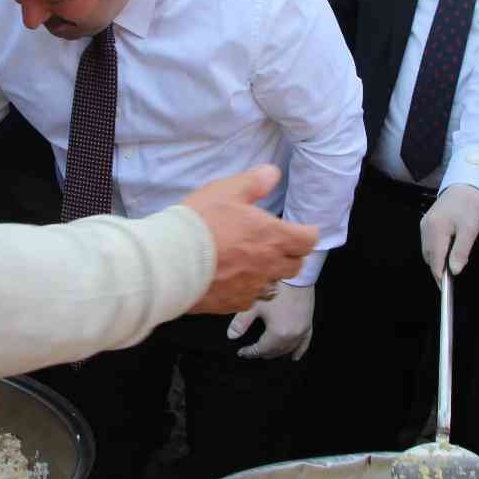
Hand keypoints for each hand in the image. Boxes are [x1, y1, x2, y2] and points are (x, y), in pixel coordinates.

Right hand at [182, 165, 317, 314]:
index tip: (299, 230)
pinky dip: (246, 289)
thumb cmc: (201, 222)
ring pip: (273, 284)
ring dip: (269, 274)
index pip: (308, 240)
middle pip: (295, 265)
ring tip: (252, 263)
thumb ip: (254, 182)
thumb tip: (273, 173)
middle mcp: (268, 266)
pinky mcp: (233, 304)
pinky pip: (249, 298)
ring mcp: (251, 288)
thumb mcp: (227, 190)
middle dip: (290, 254)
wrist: (170, 261)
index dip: (306, 233)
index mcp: (273, 237)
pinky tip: (231, 279)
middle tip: (274, 244)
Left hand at [227, 283, 314, 359]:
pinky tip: (294, 357)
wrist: (297, 275)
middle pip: (275, 351)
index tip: (241, 352)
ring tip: (267, 353)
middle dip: (263, 352)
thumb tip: (231, 336)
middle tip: (252, 351)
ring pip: (288, 349)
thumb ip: (241, 322)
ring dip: (277, 352)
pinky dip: (299, 351)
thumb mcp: (255, 304)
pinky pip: (304, 343)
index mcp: (277, 333)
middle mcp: (292, 336)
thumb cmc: (276, 287)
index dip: (250, 352)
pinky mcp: (308, 324)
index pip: (261, 349)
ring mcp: (301, 331)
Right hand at [421, 184, 478, 283]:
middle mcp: (426, 228)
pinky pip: (429, 243)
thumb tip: (454, 270)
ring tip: (450, 266)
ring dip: (437, 261)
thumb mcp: (470, 230)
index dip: (439, 276)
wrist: (464, 185)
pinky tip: (446, 252)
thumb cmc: (469, 206)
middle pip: (429, 257)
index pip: (435, 260)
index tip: (445, 290)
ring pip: (428, 251)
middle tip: (450, 280)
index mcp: (436, 230)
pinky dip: (436, 251)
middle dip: (438, 270)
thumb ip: (460, 251)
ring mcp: (424, 225)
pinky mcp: (426, 223)